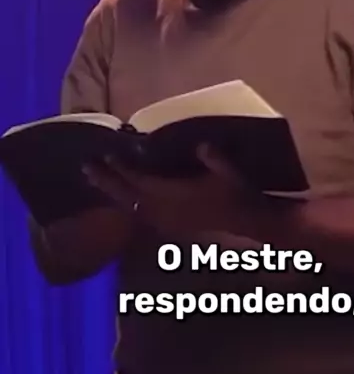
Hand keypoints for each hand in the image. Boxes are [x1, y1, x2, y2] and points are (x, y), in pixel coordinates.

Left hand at [82, 144, 258, 241]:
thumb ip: (214, 159)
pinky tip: (123, 203)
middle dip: (106, 182)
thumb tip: (201, 144)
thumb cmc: (238, 193)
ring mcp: (167, 222)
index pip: (141, 182)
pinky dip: (128, 208)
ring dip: (113, 195)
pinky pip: (142, 218)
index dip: (122, 170)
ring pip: (132, 208)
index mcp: (176, 196)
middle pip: (128, 196)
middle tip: (85, 169)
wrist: (248, 222)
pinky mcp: (172, 228)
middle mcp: (166, 210)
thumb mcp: (229, 173)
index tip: (106, 156)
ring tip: (97, 182)